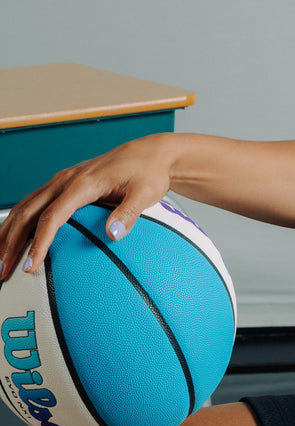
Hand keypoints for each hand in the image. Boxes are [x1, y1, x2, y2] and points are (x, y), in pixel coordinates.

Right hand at [0, 134, 177, 280]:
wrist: (150, 153)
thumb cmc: (149, 174)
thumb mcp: (146, 193)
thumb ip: (129, 213)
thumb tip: (114, 234)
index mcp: (82, 183)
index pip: (52, 217)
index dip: (39, 243)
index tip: (29, 267)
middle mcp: (65, 180)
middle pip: (28, 213)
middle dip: (10, 242)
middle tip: (1, 272)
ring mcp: (61, 181)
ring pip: (24, 207)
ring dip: (8, 234)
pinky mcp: (63, 185)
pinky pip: (33, 204)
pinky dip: (18, 223)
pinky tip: (12, 241)